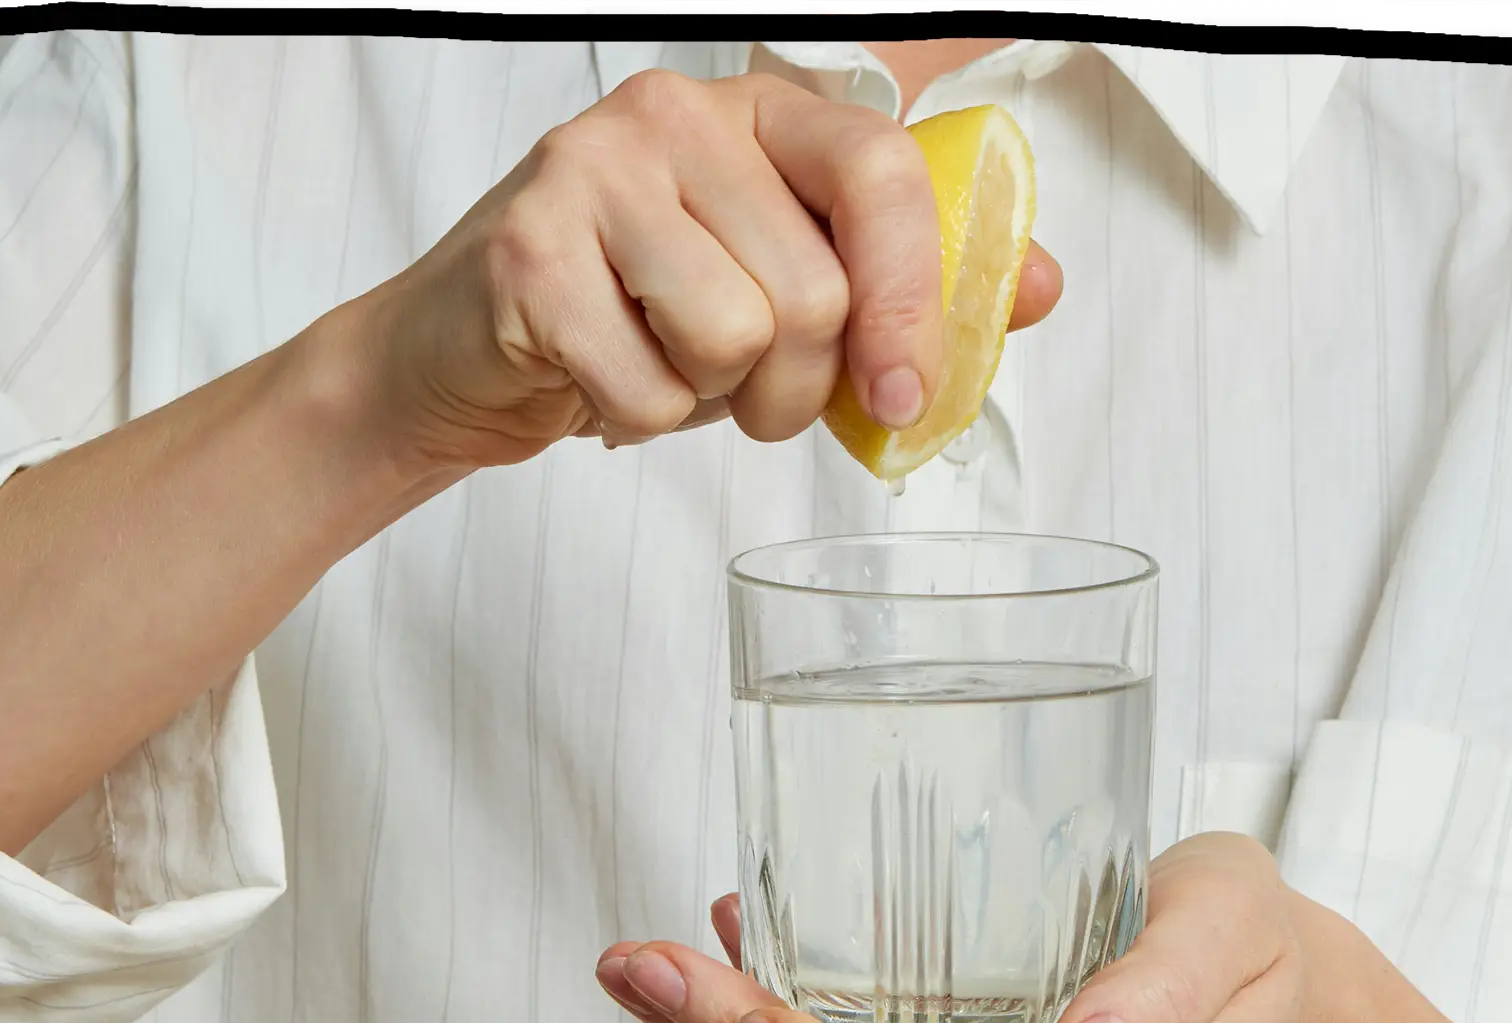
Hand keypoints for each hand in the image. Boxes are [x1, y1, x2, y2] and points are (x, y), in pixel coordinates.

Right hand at [340, 68, 1061, 471]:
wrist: (472, 353)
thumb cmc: (643, 316)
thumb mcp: (788, 292)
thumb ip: (909, 285)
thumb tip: (1039, 288)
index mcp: (761, 112)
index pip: (881, 175)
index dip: (911, 300)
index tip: (904, 394)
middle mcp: (678, 116)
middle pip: (814, 292)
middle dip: (797, 389)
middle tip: (745, 392)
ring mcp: (593, 168)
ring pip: (738, 337)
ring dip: (719, 404)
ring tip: (670, 372)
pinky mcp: (528, 248)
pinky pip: (652, 386)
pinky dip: (642, 420)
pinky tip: (605, 380)